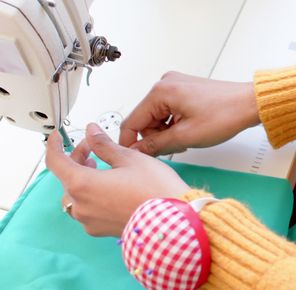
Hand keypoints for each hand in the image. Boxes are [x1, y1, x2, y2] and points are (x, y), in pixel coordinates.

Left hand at [46, 123, 190, 236]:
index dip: (54, 145)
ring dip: (85, 179)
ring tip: (103, 169)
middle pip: (67, 178)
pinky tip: (112, 188)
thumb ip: (104, 145)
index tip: (57, 138)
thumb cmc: (154, 190)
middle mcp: (81, 206)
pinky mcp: (102, 230)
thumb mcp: (129, 158)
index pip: (55, 161)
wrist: (173, 222)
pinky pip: (90, 210)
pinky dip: (94, 195)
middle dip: (78, 160)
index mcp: (82, 185)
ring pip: (77, 196)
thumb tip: (92, 132)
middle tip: (94, 148)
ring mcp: (90, 221)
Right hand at [119, 71, 260, 155]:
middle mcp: (165, 83)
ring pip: (158, 117)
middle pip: (145, 119)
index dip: (131, 143)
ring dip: (167, 132)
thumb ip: (155, 145)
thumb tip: (137, 150)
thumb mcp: (186, 136)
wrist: (250, 104)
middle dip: (155, 137)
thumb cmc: (226, 114)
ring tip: (187, 138)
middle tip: (174, 147)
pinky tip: (190, 131)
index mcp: (161, 91)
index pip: (132, 122)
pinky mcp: (185, 89)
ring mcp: (175, 85)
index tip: (134, 158)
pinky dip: (175, 124)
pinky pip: (169, 111)